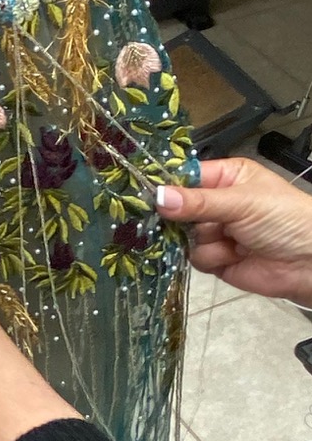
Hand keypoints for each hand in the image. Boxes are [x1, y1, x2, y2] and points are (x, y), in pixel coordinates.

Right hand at [156, 157, 311, 306]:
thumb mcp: (242, 202)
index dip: (167, 184)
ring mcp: (216, 232)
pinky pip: (196, 257)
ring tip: (228, 240)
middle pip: (178, 208)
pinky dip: (211, 258)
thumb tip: (158, 196)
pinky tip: (232, 256)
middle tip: (180, 220)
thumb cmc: (286, 220)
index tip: (145, 192)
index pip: (185, 176)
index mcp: (226, 177)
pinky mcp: (217, 259)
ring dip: (203, 240)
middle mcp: (217, 203)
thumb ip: (198, 202)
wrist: (311, 264)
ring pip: (184, 235)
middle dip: (180, 217)